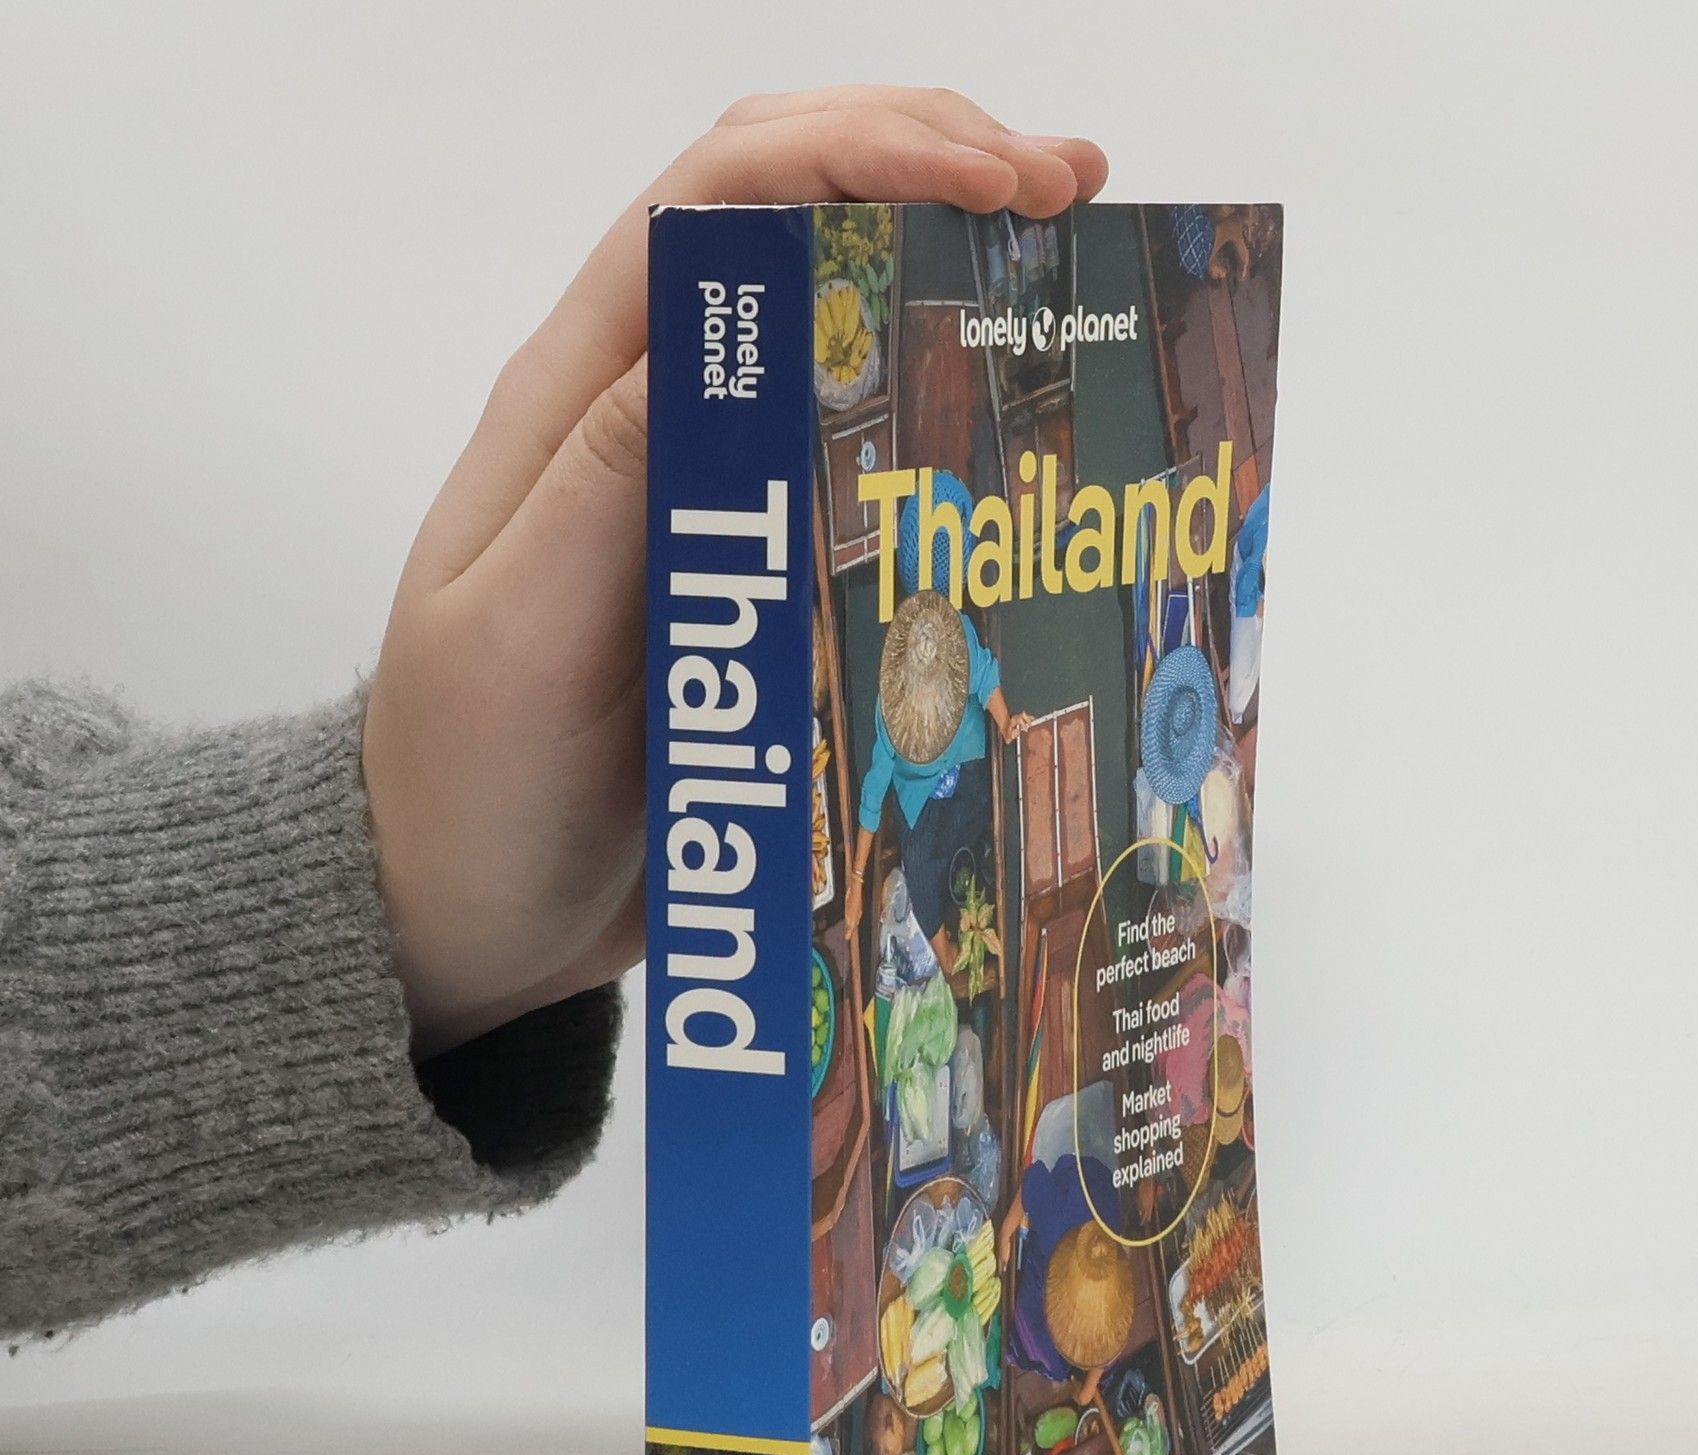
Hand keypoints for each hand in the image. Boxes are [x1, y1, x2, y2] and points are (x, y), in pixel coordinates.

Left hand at [363, 89, 1106, 1054]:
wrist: (466, 908)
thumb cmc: (467, 785)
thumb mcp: (510, 641)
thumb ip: (605, 486)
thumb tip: (725, 319)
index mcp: (578, 403)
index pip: (714, 203)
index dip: (856, 152)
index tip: (997, 181)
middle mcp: (652, 416)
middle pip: (789, 223)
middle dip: (931, 170)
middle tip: (1078, 196)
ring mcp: (714, 490)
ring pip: (841, 329)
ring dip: (955, 275)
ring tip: (1080, 274)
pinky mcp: (760, 571)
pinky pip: (862, 463)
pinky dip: (945, 416)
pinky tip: (1025, 428)